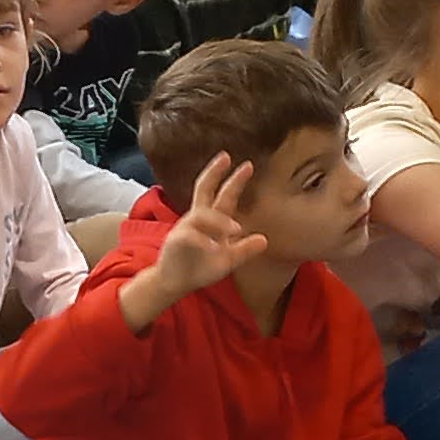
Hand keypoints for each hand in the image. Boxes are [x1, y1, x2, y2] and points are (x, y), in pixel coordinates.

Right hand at [141, 161, 272, 308]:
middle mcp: (197, 219)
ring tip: (235, 229)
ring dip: (219, 221)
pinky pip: (190, 237)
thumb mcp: (228, 260)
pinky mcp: (176, 242)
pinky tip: (214, 248)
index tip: (248, 165)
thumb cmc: (199, 268)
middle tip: (226, 157)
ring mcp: (185, 229)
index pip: (223, 196)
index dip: (234, 181)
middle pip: (204, 190)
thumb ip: (244, 249)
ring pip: (201, 216)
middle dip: (214, 173)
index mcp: (211, 222)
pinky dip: (203, 241)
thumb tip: (264, 240)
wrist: (175, 283)